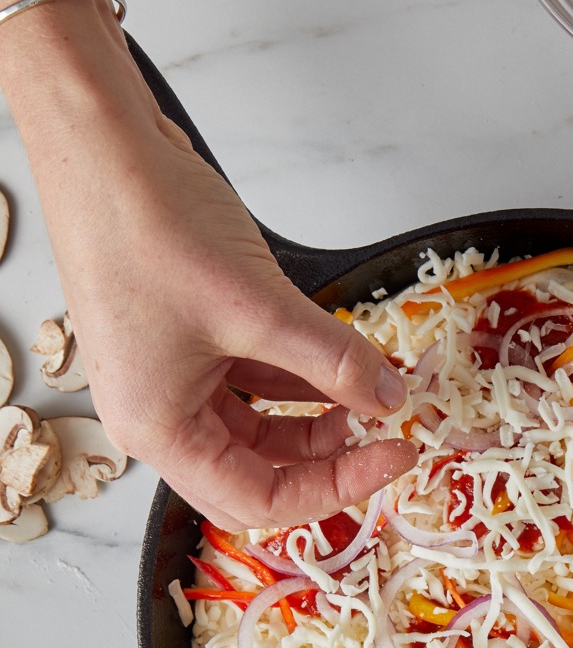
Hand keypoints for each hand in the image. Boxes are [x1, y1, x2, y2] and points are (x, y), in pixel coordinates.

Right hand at [29, 72, 416, 531]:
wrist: (103, 147)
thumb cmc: (146, 225)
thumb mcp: (260, 307)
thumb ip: (333, 362)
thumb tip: (387, 398)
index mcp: (160, 429)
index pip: (260, 500)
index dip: (337, 486)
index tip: (394, 452)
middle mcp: (161, 413)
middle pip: (259, 472)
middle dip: (326, 457)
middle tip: (385, 430)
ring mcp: (173, 376)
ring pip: (261, 425)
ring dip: (318, 412)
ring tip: (373, 385)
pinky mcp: (189, 339)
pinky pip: (254, 379)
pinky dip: (300, 375)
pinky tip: (343, 358)